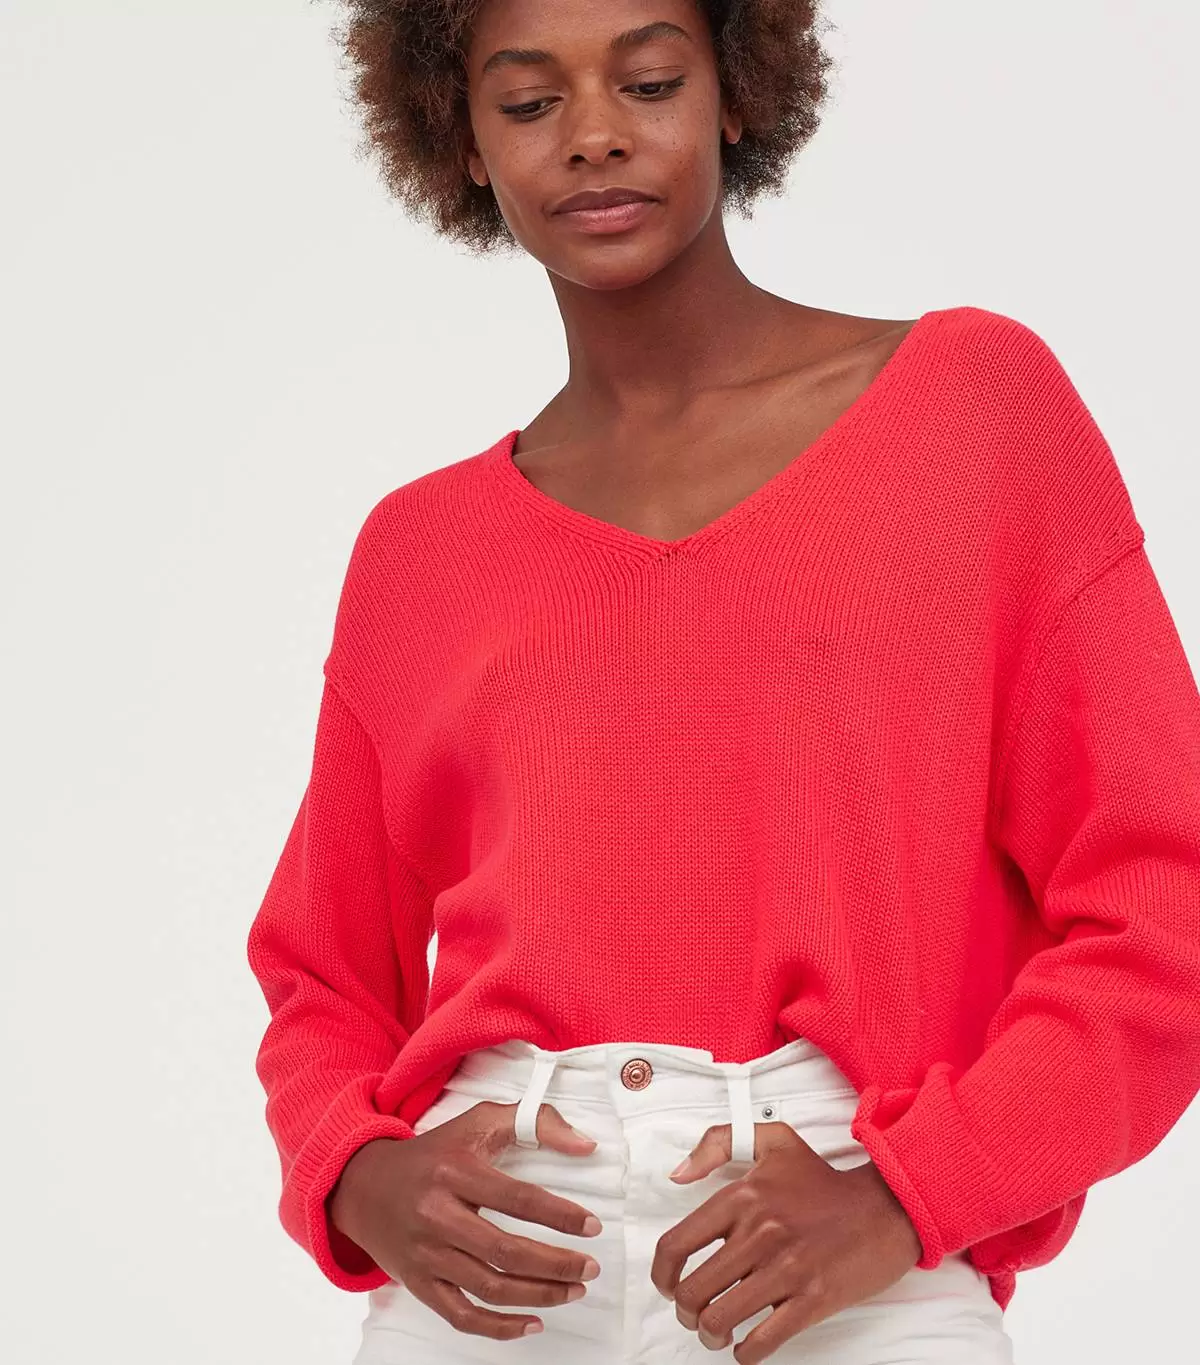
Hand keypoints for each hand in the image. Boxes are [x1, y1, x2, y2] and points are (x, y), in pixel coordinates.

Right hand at [328, 1099, 603, 1339]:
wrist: (364, 1185)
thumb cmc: (434, 1153)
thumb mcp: (479, 1122)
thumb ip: (535, 1121)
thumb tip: (585, 1145)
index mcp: (455, 1172)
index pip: (517, 1198)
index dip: (560, 1215)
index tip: (592, 1226)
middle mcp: (437, 1215)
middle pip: (505, 1252)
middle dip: (556, 1265)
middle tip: (589, 1268)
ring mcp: (426, 1254)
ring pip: (489, 1287)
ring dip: (538, 1294)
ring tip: (573, 1290)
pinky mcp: (418, 1283)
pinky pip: (461, 1315)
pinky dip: (499, 1327)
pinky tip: (532, 1322)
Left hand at [650, 1120, 921, 1362]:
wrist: (884, 1208)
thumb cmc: (825, 1182)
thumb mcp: (772, 1141)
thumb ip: (718, 1143)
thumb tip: (679, 1174)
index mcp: (743, 1196)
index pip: (676, 1244)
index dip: (661, 1275)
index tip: (667, 1285)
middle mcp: (759, 1232)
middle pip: (692, 1291)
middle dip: (684, 1312)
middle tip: (693, 1313)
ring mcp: (785, 1269)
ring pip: (719, 1320)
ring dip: (708, 1335)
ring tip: (715, 1332)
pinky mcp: (812, 1300)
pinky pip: (762, 1341)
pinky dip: (744, 1353)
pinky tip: (745, 1345)